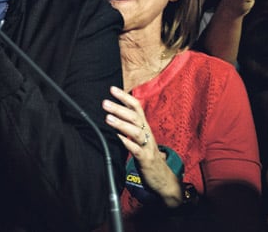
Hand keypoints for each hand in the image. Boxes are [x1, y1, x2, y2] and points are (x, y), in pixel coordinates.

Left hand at [103, 86, 182, 206]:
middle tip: (105, 102)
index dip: (125, 97)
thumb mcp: (139, 137)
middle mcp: (147, 133)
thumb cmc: (147, 155)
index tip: (112, 89)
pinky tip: (118, 138)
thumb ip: (129, 125)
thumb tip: (113, 113)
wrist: (163, 178)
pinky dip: (127, 143)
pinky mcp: (146, 159)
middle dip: (119, 108)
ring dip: (121, 124)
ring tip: (108, 118)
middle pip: (134, 117)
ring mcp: (147, 146)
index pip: (136, 107)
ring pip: (136, 131)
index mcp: (144, 126)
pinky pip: (137, 150)